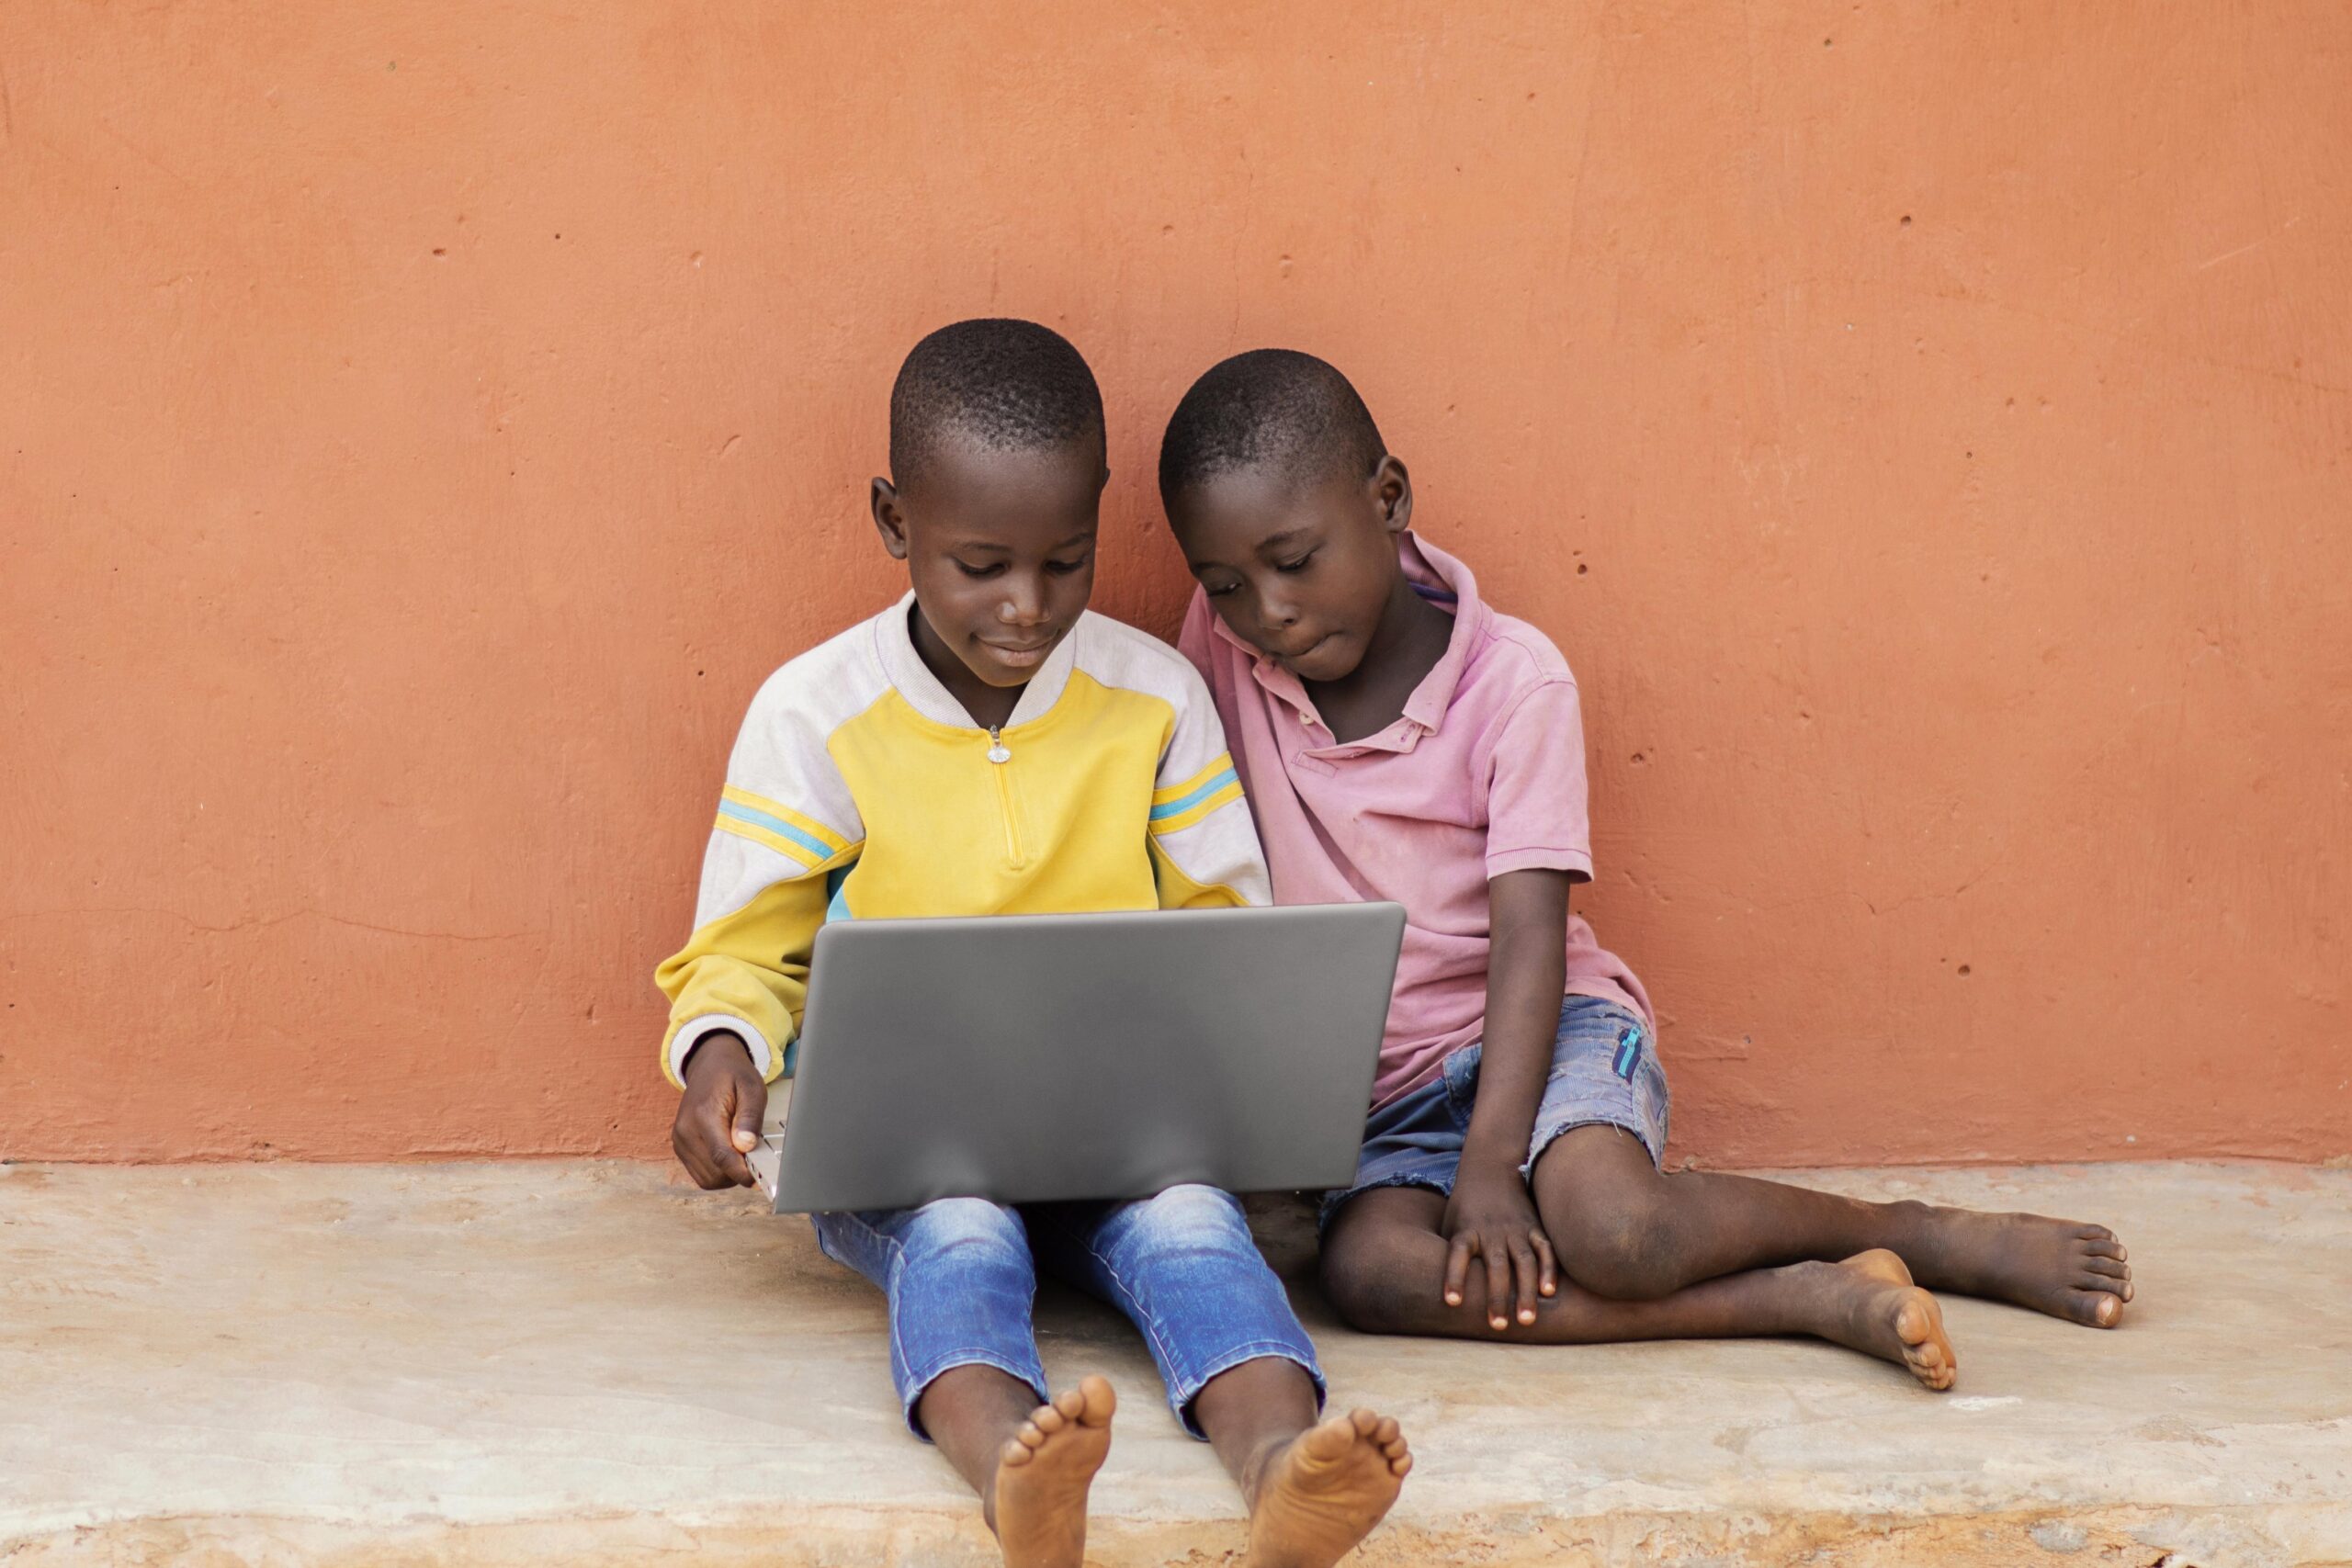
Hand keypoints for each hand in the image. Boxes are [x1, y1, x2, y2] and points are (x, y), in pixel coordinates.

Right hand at [671, 1032, 766, 1188]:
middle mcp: (685, 1130)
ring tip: (740, 1151)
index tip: (758, 1179)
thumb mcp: (752, 1087)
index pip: (721, 1156)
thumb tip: (746, 1146)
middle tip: (753, 1155)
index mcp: (703, 1114)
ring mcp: (680, 1141)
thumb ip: (750, 1117)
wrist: (709, 1065)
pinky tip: (728, 1153)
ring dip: (728, 1175)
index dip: (741, 1172)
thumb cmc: (733, 1076)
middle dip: (737, 1171)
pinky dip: (718, 1172)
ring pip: (708, 1179)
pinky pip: (701, 1175)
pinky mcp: (680, 1148)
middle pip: (715, 1172)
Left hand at [1441, 1162, 1556, 1329]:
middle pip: (1495, 1265)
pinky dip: (1548, 1269)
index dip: (1454, 1277)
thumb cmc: (1464, 1205)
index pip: (1457, 1254)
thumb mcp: (1449, 1222)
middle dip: (1497, 1297)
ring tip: (1526, 1320)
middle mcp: (1491, 1230)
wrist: (1490, 1168)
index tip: (1451, 1302)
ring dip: (1525, 1291)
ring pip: (1523, 1261)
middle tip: (1499, 1326)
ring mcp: (1515, 1229)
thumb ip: (1445, 1251)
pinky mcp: (1534, 1226)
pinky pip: (1544, 1249)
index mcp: (1466, 1230)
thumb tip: (1429, 1286)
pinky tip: (1549, 1292)